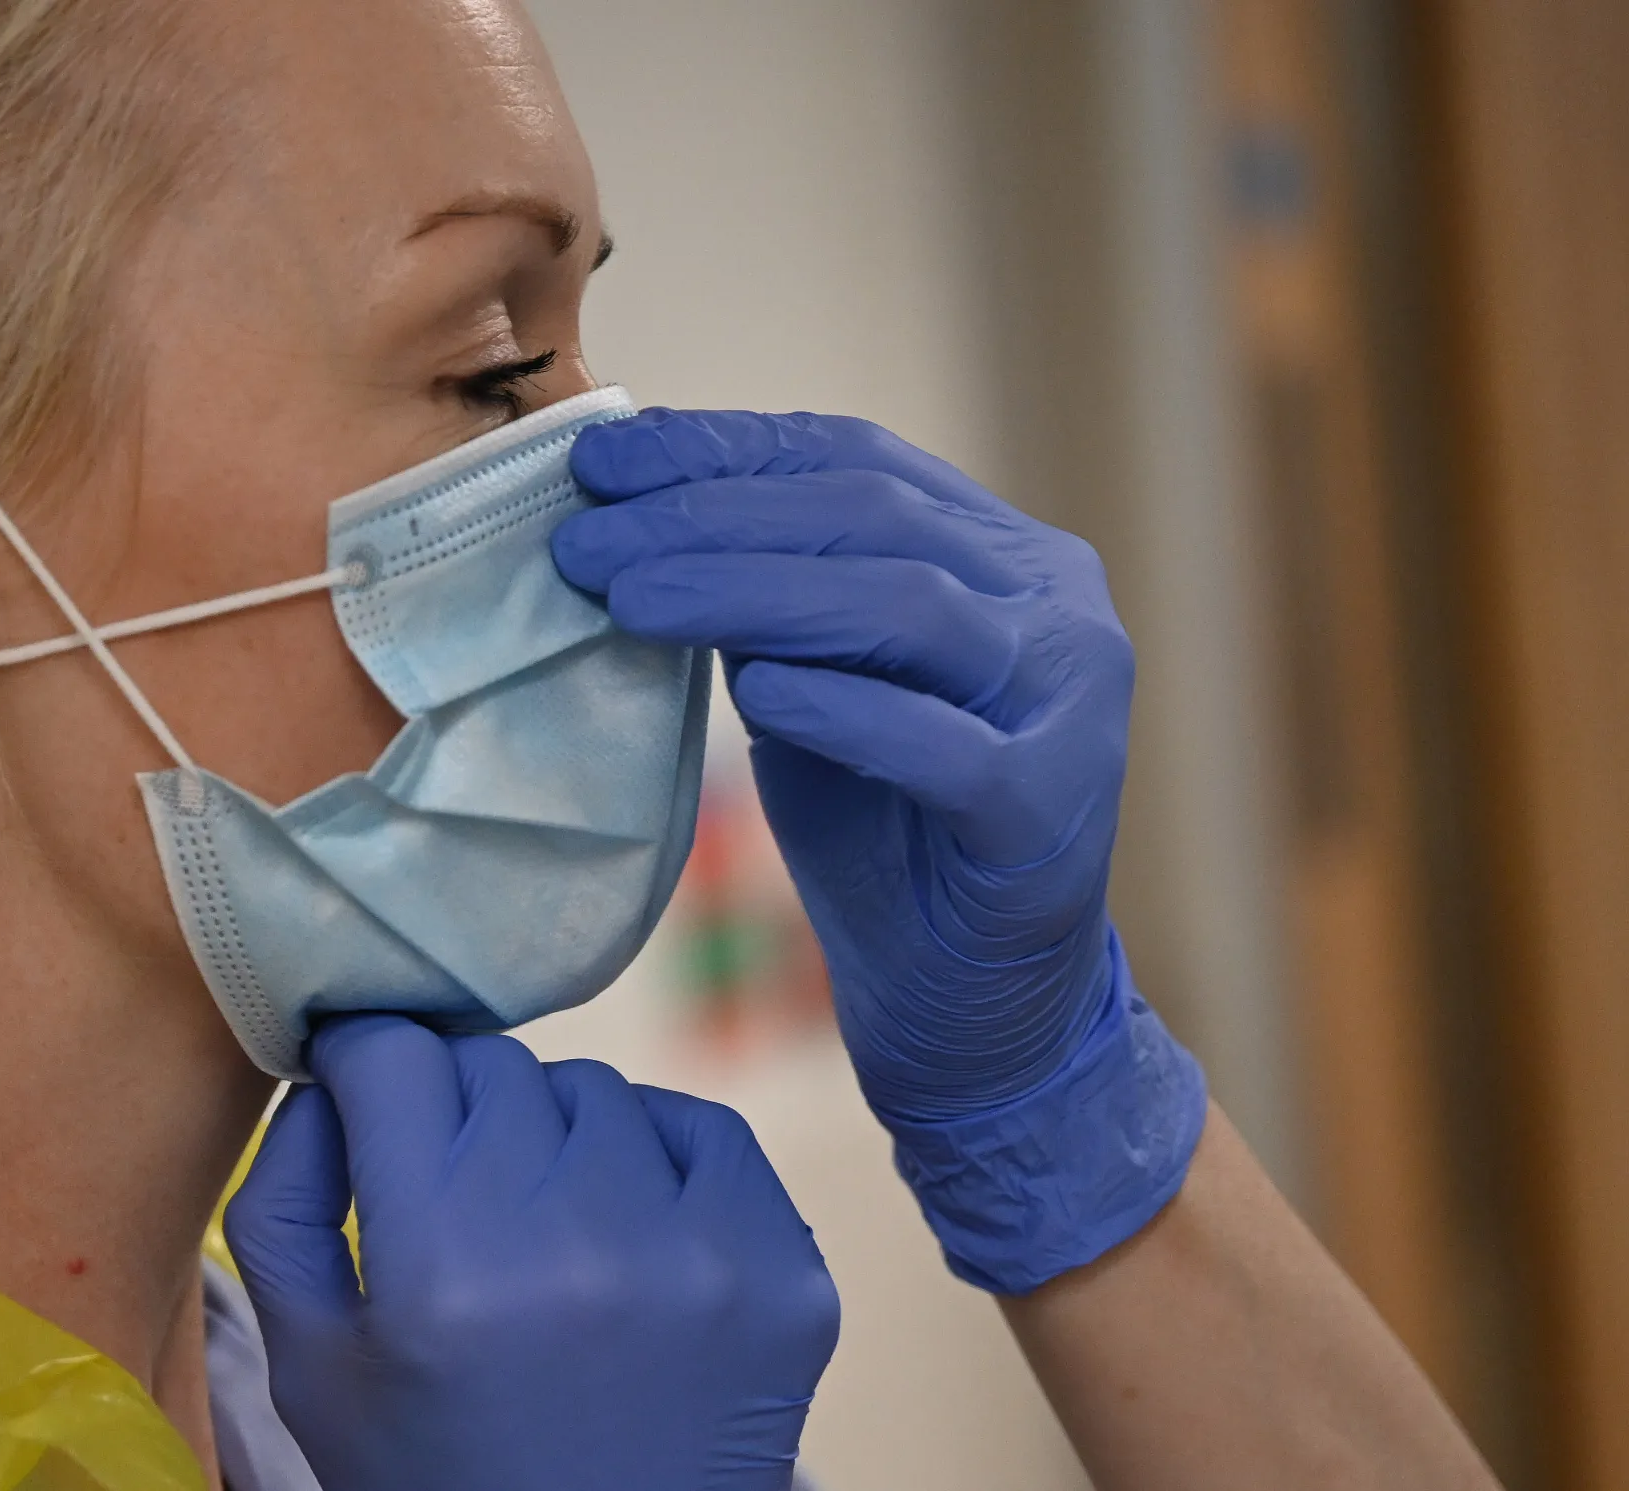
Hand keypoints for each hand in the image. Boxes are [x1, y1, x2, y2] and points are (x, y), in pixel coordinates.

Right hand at [224, 1015, 838, 1490]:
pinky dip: (660, 1160)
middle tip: (455, 1202)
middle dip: (458, 1113)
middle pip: (494, 1064)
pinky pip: (706, 1126)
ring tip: (544, 1239)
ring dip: (559, 1138)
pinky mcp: (781, 1271)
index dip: (366, 1065)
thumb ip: (283, 1200)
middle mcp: (575, 1246)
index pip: (397, 1056)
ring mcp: (696, 1256)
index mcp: (442, 1271)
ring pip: (598, 1087)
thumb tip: (327, 1073)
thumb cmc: (439, 1475)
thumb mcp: (311, 1367)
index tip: (368, 1095)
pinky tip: (627, 1241)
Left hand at [551, 409, 1205, 1292]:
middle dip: (710, 517)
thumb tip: (630, 514)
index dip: (721, 449)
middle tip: (586, 537)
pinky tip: (752, 693)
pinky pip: (941, 748)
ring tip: (628, 596)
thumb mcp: (813, 688)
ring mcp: (1069, 707)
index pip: (854, 460)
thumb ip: (766, 602)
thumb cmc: (885, 833)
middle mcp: (1055, 608)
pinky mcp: (1047, 813)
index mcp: (1004, 555)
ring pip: (905, 610)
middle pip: (870, 519)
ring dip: (749, 592)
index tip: (599, 457)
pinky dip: (843, 711)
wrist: (973, 1006)